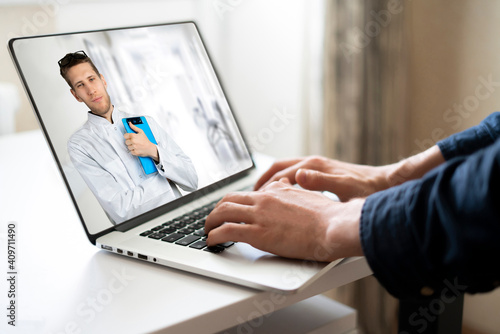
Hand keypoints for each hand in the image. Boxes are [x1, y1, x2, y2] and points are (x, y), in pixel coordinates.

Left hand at [124, 122, 158, 160]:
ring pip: (128, 147)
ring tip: (136, 145)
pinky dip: (133, 150)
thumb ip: (134, 127)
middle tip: (134, 141)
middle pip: (126, 142)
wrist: (150, 148)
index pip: (125, 136)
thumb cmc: (146, 140)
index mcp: (133, 136)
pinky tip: (137, 148)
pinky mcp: (135, 152)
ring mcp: (134, 147)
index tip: (130, 137)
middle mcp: (133, 141)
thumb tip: (130, 123)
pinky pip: (131, 151)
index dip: (128, 136)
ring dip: (131, 146)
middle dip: (130, 142)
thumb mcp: (141, 132)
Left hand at [205, 178, 363, 261]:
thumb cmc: (328, 216)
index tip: (232, 210)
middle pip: (229, 199)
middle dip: (217, 209)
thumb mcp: (310, 196)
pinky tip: (211, 241)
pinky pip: (226, 231)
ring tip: (207, 230)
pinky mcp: (257, 233)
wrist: (333, 226)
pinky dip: (214, 236)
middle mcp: (264, 199)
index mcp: (277, 191)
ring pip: (223, 212)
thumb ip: (294, 192)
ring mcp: (259, 215)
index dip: (236, 202)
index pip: (249, 193)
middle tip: (213, 218)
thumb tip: (288, 186)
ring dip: (210, 221)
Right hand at [254, 156, 393, 200]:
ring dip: (272, 180)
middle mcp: (313, 163)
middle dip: (263, 180)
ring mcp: (317, 166)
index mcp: (314, 166)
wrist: (386, 184)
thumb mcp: (344, 189)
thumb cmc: (367, 190)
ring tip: (262, 195)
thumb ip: (320, 182)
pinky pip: (295, 174)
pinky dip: (284, 182)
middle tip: (251, 195)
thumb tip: (298, 176)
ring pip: (286, 170)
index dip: (265, 187)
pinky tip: (285, 194)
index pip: (280, 174)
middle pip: (279, 167)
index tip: (254, 199)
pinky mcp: (323, 172)